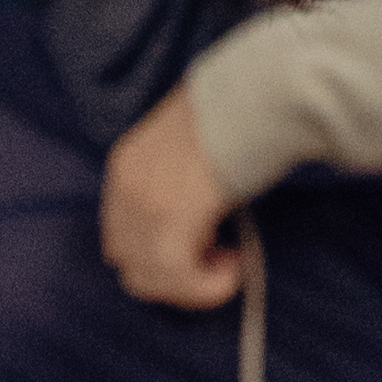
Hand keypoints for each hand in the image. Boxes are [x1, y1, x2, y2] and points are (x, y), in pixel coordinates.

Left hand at [99, 80, 246, 311]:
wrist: (261, 93)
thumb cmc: (239, 116)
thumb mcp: (190, 149)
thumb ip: (176, 185)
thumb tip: (194, 228)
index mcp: (125, 166)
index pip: (120, 233)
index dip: (155, 251)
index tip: (199, 246)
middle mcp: (124, 187)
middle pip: (127, 262)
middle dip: (170, 273)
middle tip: (217, 258)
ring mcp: (143, 206)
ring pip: (148, 279)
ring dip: (189, 283)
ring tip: (230, 261)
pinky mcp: (170, 224)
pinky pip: (179, 280)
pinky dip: (206, 288)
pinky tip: (235, 269)